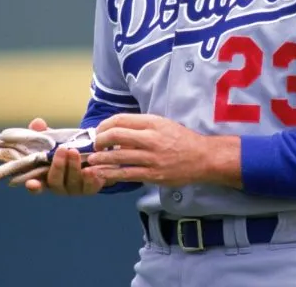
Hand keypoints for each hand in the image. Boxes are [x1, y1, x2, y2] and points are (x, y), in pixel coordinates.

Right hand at [19, 118, 106, 196]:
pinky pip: (89, 186)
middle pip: (55, 181)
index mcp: (46, 177)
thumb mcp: (56, 139)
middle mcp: (58, 186)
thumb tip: (37, 123)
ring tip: (75, 151)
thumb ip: (45, 133)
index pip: (37, 186)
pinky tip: (91, 168)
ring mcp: (74, 189)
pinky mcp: (89, 188)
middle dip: (58, 165)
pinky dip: (90, 178)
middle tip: (62, 149)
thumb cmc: (67, 149)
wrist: (92, 153)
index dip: (33, 186)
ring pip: (72, 182)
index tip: (30, 183)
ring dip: (73, 167)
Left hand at [83, 114, 241, 188]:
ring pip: (118, 156)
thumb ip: (141, 127)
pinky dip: (111, 174)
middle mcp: (151, 138)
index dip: (104, 125)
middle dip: (99, 141)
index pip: (120, 119)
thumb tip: (118, 132)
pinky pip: (126, 174)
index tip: (98, 131)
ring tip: (92, 161)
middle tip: (95, 146)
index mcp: (153, 123)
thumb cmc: (182, 140)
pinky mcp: (153, 174)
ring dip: (101, 159)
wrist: (203, 158)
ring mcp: (152, 157)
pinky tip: (102, 174)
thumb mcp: (163, 125)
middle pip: (115, 135)